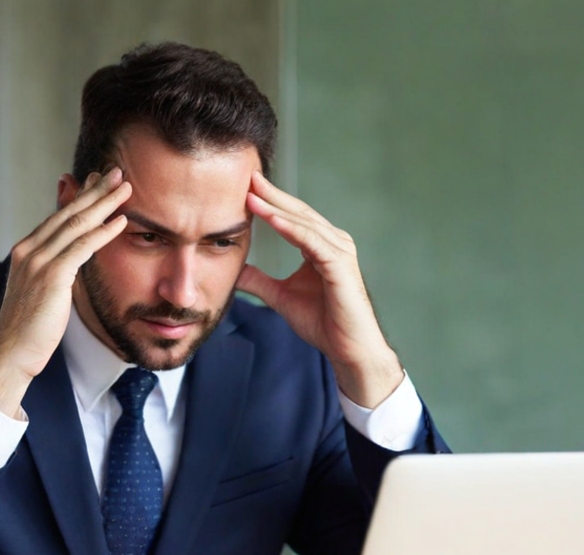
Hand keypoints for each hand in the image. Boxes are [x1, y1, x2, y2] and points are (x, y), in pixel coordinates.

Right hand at [0, 169, 130, 416]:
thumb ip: (53, 273)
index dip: (79, 197)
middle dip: (94, 190)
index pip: (57, 216)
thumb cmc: (28, 331)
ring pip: (76, 224)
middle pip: (67, 212)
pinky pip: (82, 247)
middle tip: (117, 171)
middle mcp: (29, 250)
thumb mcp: (40, 293)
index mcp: (25, 251)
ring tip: (126, 187)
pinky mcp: (51, 276)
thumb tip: (70, 266)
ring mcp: (38, 261)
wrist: (9, 354)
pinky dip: (103, 232)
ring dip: (104, 203)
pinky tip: (121, 221)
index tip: (97, 181)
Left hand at [236, 171, 403, 407]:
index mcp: (321, 246)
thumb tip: (235, 271)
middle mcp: (333, 243)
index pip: (292, 217)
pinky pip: (311, 241)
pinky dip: (290, 228)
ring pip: (303, 222)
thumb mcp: (281, 297)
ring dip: (276, 206)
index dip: (269, 202)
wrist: (348, 350)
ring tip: (251, 193)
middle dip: (272, 194)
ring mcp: (339, 252)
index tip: (244, 187)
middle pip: (298, 212)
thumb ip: (260, 281)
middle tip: (247, 176)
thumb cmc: (323, 324)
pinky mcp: (339, 265)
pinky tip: (270, 217)